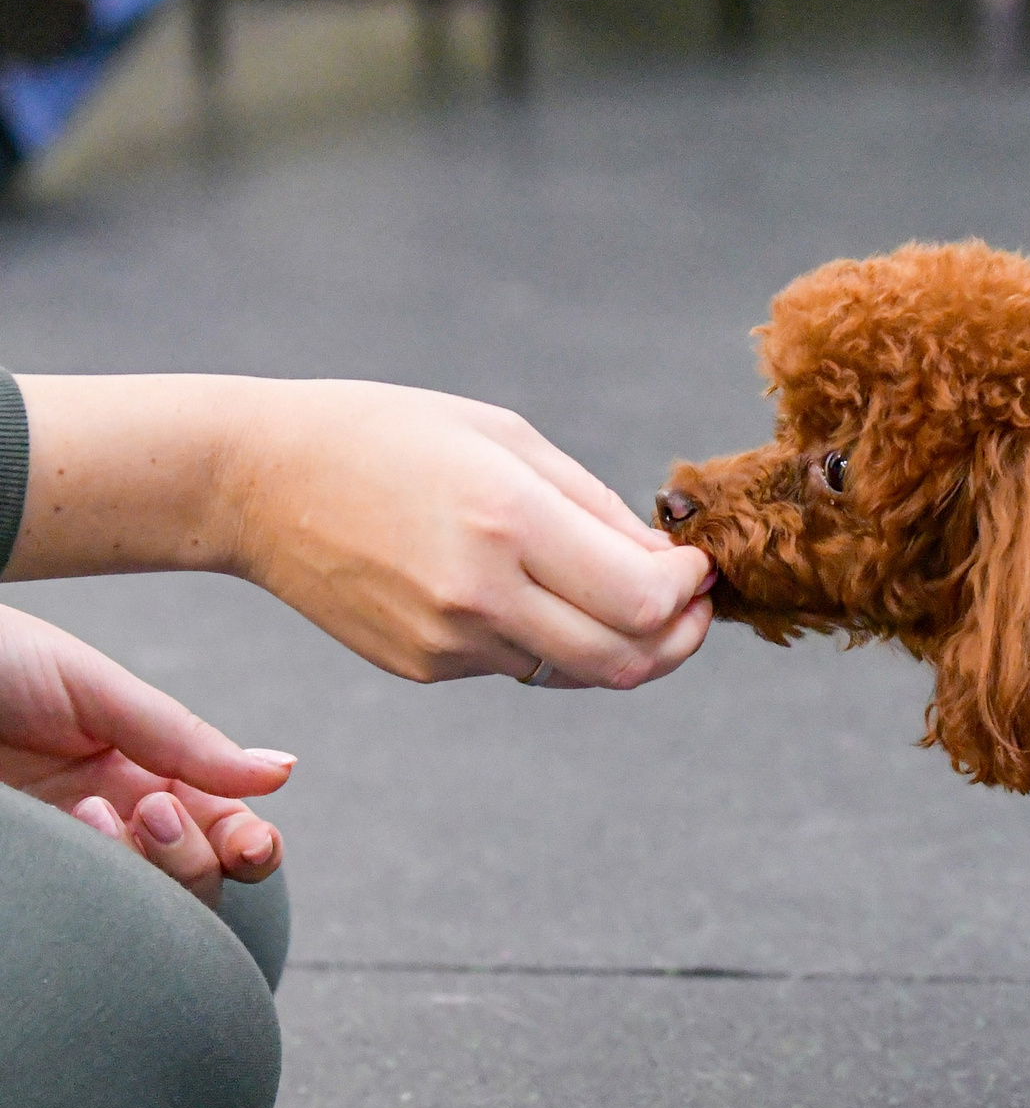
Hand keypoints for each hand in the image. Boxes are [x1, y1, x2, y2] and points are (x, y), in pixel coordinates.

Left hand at [0, 606, 289, 906]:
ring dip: (145, 869)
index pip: (223, 827)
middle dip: (193, 855)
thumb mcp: (93, 686)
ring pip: (147, 907)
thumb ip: (184, 736)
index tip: (249, 842)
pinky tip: (69, 838)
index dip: (248, 845)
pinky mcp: (29, 875)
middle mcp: (111, 819)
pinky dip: (96, 884)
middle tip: (150, 808)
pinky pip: (84, 913)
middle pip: (196, 879)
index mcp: (142, 770)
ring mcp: (66, 852)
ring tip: (93, 815)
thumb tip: (281, 771)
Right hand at [224, 382, 715, 686]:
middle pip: (626, 661)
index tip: (696, 567)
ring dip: (617, 642)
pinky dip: (550, 639)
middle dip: (680, 639)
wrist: (256, 480)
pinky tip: (529, 593)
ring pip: (577, 671)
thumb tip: (666, 566)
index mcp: (508, 520)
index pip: (642, 600)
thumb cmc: (389, 436)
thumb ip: (596, 508)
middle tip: (693, 608)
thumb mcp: (506, 438)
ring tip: (618, 593)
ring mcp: (447, 641)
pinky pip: (519, 666)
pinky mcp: (423, 667)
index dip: (690, 593)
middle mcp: (479, 593)